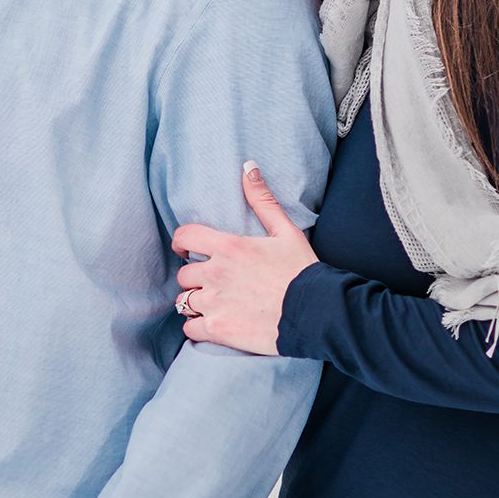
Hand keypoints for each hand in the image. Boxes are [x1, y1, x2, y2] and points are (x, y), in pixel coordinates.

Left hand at [172, 162, 317, 355]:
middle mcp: (215, 274)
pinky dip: (198, 327)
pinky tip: (215, 324)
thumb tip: (248, 167)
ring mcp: (214, 304)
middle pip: (184, 274)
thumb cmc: (302, 271)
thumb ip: (262, 200)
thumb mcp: (286, 231)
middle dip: (195, 278)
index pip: (184, 237)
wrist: (316, 313)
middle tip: (214, 283)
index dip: (182, 243)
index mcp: (228, 247)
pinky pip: (190, 329)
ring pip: (184, 301)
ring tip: (215, 305)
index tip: (187, 251)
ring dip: (195, 303)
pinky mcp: (218, 330)